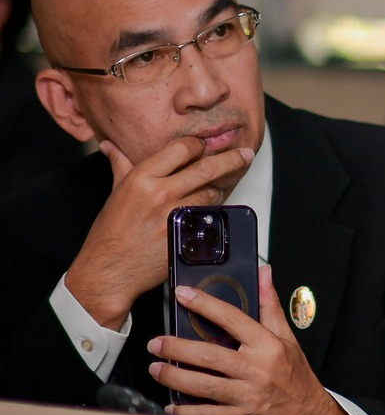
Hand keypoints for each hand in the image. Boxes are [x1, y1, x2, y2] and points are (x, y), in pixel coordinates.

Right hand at [67, 136, 253, 327]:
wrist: (109, 269)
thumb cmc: (111, 232)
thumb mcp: (116, 193)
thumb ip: (120, 165)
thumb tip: (110, 145)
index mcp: (142, 178)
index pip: (182, 148)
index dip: (199, 145)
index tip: (206, 146)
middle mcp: (160, 193)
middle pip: (207, 168)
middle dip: (232, 159)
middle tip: (246, 154)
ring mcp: (175, 215)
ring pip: (212, 193)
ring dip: (217, 191)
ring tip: (213, 191)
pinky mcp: (186, 235)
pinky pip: (210, 217)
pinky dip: (212, 212)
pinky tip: (208, 212)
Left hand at [148, 267, 347, 414]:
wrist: (309, 413)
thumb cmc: (295, 374)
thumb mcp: (287, 336)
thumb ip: (270, 305)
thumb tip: (263, 273)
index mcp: (268, 346)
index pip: (233, 319)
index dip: (206, 304)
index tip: (184, 294)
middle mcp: (256, 370)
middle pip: (210, 356)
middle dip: (177, 348)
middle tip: (156, 343)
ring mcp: (247, 395)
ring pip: (203, 386)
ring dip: (175, 377)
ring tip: (156, 369)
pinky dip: (186, 412)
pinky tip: (172, 405)